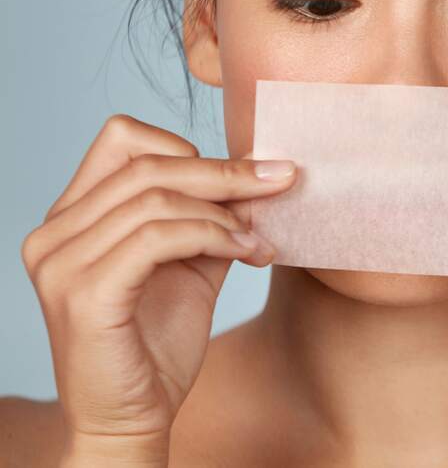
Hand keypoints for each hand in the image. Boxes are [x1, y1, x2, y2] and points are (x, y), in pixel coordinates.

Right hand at [20, 115, 295, 464]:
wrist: (133, 419)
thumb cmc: (158, 342)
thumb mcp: (190, 263)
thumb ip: (209, 217)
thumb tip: (257, 174)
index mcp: (72, 217)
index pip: (122, 139)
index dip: (188, 146)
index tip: (244, 175)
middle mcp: (54, 233)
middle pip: (148, 164)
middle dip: (225, 172)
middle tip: (281, 181)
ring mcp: (61, 263)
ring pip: (156, 198)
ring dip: (225, 213)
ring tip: (260, 239)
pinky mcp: (83, 293)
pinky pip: (157, 237)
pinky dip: (212, 236)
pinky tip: (246, 251)